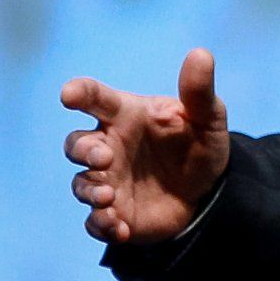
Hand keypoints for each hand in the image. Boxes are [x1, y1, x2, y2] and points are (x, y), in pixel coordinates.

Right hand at [61, 49, 230, 245]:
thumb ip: (200, 92)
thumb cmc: (199, 145)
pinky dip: (101, 224)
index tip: (69, 94)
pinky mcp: (114, 213)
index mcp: (125, 116)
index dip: (79, 93)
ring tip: (109, 196)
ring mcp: (108, 181)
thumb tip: (201, 53)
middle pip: (76, 144)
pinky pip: (95, 221)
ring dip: (90, 190)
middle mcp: (109, 147)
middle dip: (82, 150)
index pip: (94, 98)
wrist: (210, 193)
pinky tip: (119, 226)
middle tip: (104, 157)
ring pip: (81, 184)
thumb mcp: (207, 119)